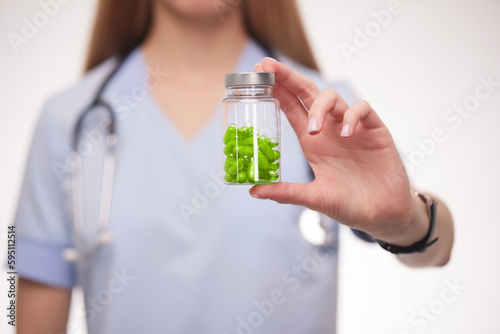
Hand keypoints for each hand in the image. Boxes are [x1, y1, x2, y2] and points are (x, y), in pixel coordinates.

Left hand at [250, 57, 423, 243]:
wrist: (382, 215)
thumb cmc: (348, 204)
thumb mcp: (314, 198)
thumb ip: (286, 193)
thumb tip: (253, 191)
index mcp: (311, 141)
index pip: (290, 107)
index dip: (276, 89)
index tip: (258, 71)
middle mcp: (329, 129)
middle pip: (307, 93)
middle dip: (288, 78)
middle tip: (270, 66)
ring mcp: (352, 127)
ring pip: (333, 98)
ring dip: (319, 107)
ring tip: (313, 129)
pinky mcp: (374, 131)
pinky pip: (363, 110)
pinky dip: (354, 116)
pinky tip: (347, 134)